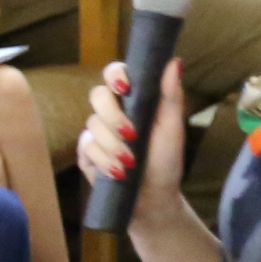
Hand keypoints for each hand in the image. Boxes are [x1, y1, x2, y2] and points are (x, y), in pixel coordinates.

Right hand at [78, 57, 193, 223]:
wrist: (153, 200)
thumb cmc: (166, 162)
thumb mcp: (172, 128)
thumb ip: (170, 95)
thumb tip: (174, 61)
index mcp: (133, 100)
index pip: (116, 74)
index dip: (115, 76)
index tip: (125, 88)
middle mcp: (112, 112)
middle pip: (97, 95)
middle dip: (113, 116)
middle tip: (130, 134)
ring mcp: (96, 133)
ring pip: (92, 125)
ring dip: (114, 146)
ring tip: (130, 164)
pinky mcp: (86, 155)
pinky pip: (87, 148)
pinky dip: (104, 161)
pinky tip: (118, 173)